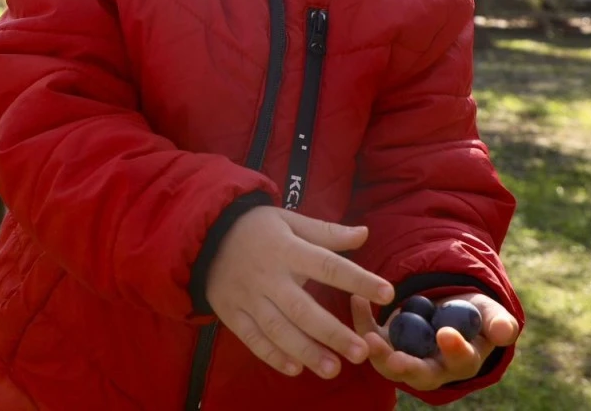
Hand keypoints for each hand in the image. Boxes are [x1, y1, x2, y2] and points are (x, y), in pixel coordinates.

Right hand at [206, 207, 395, 379]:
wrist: (204, 234)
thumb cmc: (256, 227)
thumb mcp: (289, 220)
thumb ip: (326, 232)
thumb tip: (365, 234)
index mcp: (286, 249)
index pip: (327, 265)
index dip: (357, 278)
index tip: (386, 292)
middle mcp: (268, 276)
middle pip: (302, 309)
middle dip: (332, 332)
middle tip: (361, 352)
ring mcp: (247, 297)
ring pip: (278, 330)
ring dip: (306, 351)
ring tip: (333, 370)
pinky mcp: (231, 312)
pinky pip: (252, 339)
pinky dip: (272, 356)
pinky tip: (295, 369)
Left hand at [350, 292, 519, 391]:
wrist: (448, 308)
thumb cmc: (474, 313)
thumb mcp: (490, 313)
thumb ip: (498, 323)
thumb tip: (504, 332)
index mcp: (463, 360)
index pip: (460, 360)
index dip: (454, 349)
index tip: (446, 333)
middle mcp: (433, 367)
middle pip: (420, 373)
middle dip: (407, 367)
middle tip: (395, 359)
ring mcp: (407, 358)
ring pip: (390, 365)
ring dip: (378, 353)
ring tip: (368, 337)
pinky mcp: (387, 344)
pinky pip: (372, 338)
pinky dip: (362, 322)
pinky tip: (357, 300)